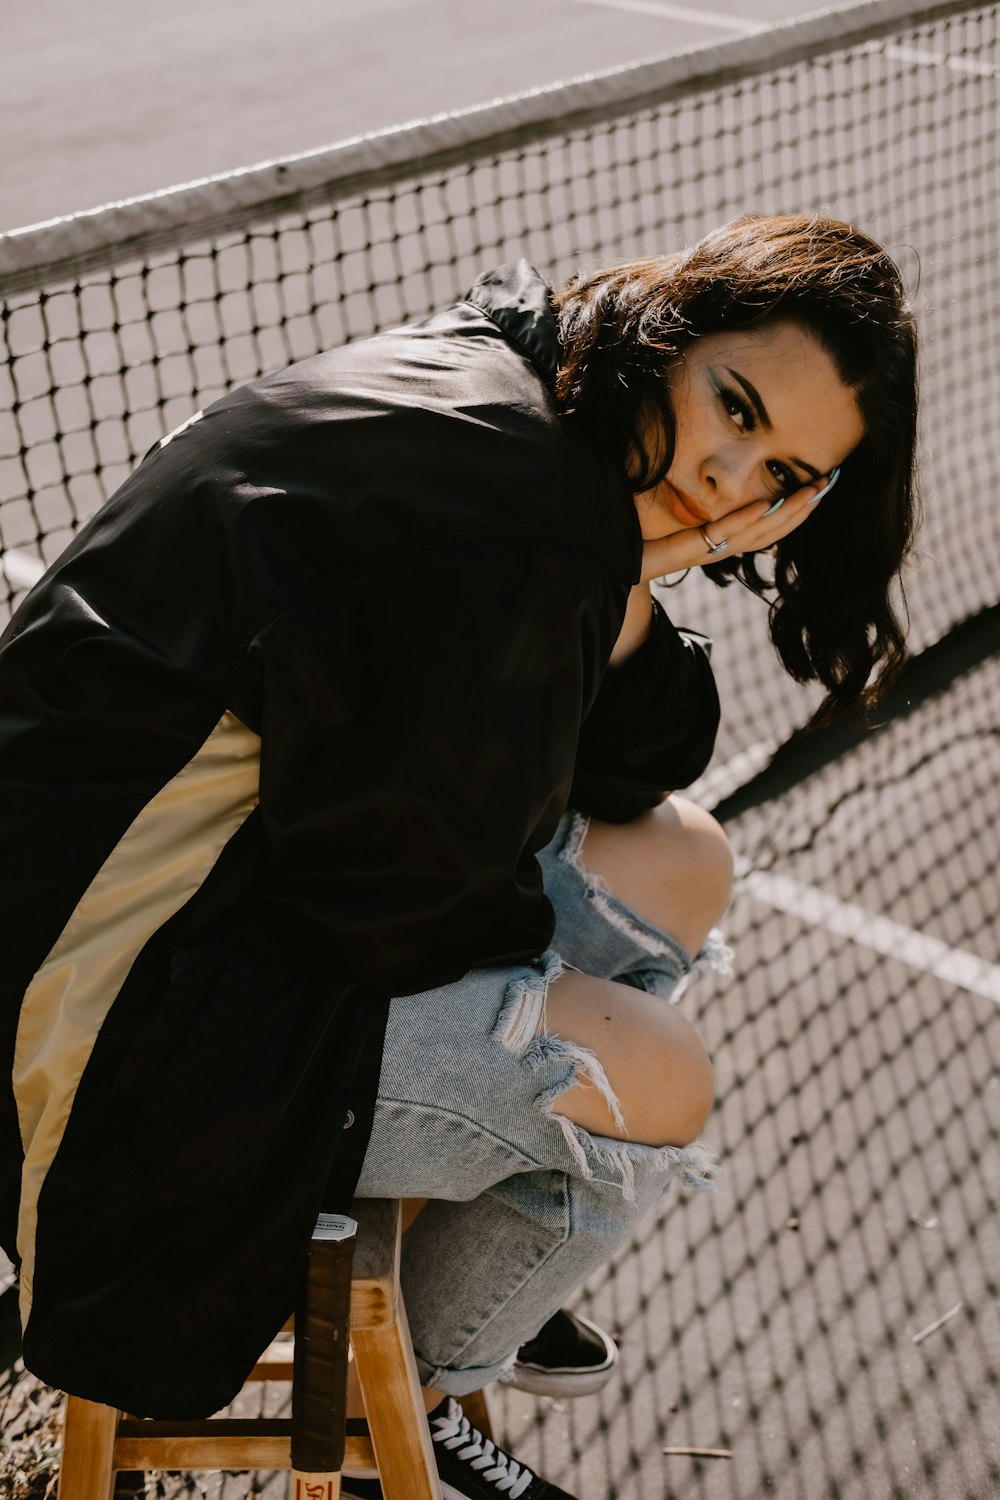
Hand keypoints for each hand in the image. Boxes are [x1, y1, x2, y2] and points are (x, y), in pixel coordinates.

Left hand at [639, 470, 838, 582]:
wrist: (618, 562)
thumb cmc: (648, 537)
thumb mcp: (682, 513)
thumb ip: (705, 500)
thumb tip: (722, 472)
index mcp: (724, 541)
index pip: (770, 527)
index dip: (797, 509)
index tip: (820, 486)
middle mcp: (722, 549)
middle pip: (773, 531)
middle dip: (804, 508)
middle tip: (829, 484)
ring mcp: (708, 553)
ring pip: (756, 533)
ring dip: (786, 512)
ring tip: (810, 490)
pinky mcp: (689, 551)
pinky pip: (723, 534)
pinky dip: (744, 520)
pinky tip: (765, 504)